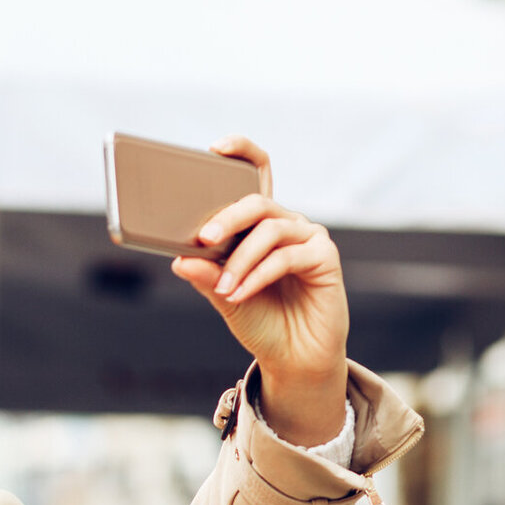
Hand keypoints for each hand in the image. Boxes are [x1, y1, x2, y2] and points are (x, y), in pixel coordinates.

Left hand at [170, 136, 347, 445]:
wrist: (292, 357)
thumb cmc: (259, 320)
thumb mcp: (223, 297)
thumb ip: (206, 277)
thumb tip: (180, 259)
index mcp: (258, 224)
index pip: (255, 176)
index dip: (242, 152)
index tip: (216, 147)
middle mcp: (285, 223)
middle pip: (256, 202)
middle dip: (226, 218)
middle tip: (204, 239)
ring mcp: (307, 236)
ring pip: (269, 230)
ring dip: (239, 260)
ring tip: (223, 288)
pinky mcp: (324, 257)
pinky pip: (285, 256)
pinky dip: (256, 276)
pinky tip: (238, 293)